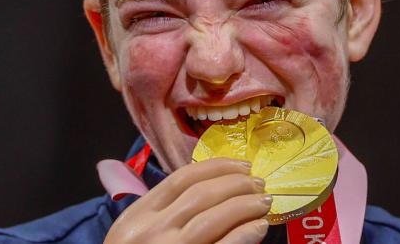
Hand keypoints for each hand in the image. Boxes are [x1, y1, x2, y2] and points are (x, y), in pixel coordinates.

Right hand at [104, 158, 271, 243]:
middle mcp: (153, 230)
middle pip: (202, 194)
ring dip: (246, 204)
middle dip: (236, 183)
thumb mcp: (136, 233)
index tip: (241, 166)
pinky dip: (244, 233)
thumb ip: (163, 212)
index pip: (182, 178)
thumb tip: (213, 189)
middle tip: (258, 183)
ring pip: (215, 216)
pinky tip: (258, 227)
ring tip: (264, 201)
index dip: (217, 167)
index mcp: (138, 215)